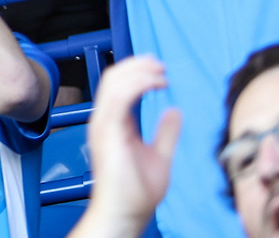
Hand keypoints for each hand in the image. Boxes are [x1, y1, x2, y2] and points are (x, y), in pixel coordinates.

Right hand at [82, 56, 180, 236]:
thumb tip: (175, 111)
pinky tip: (155, 85)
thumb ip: (165, 132)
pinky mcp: (107, 132)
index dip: (137, 71)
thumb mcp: (159, 156)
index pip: (118, 85)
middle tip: (161, 65)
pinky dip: (137, 84)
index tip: (160, 69)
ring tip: (161, 73)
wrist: (124, 214)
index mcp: (113, 124)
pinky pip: (118, 98)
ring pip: (113, 81)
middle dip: (137, 65)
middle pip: (113, 77)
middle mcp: (103, 120)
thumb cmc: (136, 193)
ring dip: (138, 71)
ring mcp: (103, 125)